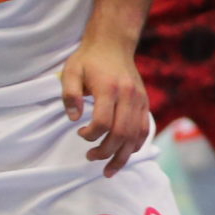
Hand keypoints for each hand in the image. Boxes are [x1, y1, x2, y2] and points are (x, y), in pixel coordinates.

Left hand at [59, 36, 151, 176]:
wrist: (113, 44)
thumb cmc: (89, 59)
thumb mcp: (71, 72)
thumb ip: (69, 95)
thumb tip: (74, 118)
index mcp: (109, 88)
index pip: (103, 122)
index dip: (91, 135)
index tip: (79, 134)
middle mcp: (128, 96)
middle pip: (121, 133)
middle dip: (106, 152)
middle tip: (90, 158)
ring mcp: (139, 100)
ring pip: (135, 136)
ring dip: (122, 156)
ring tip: (108, 169)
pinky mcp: (144, 102)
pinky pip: (144, 129)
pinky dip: (136, 145)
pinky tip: (125, 154)